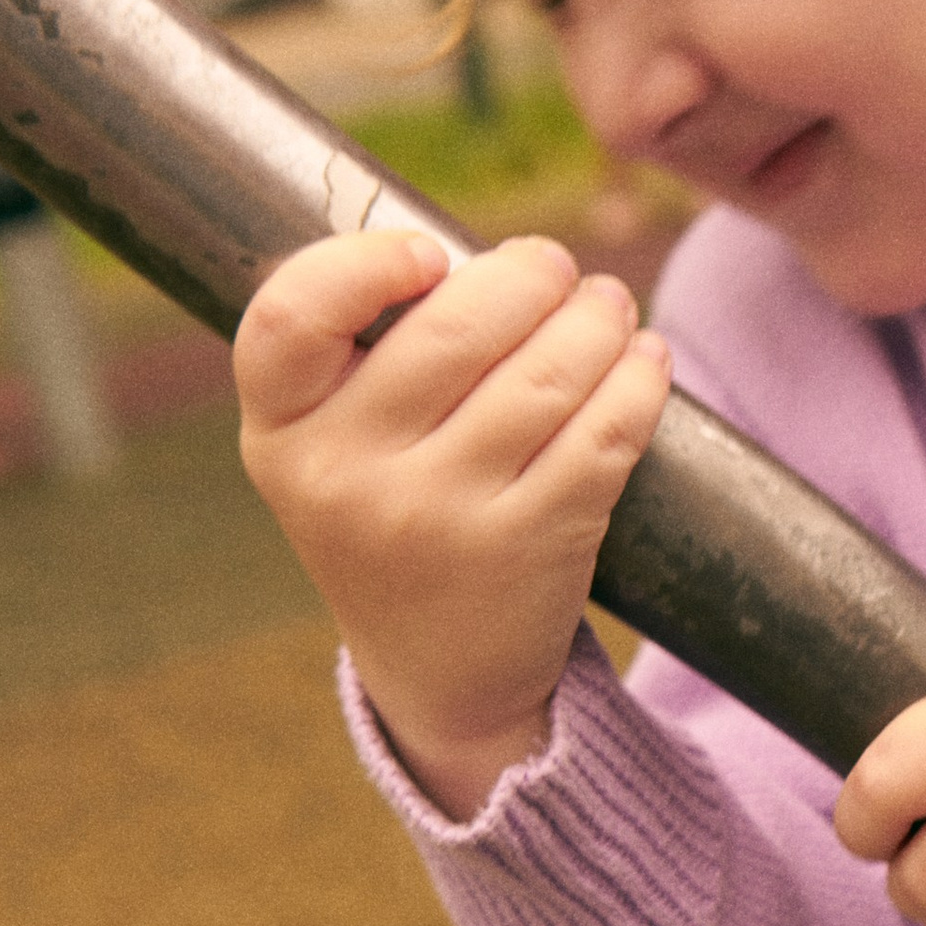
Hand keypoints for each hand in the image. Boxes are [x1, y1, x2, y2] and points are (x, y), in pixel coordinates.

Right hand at [234, 227, 671, 816]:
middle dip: (527, 276)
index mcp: (282, 433)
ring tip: (609, 305)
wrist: (438, 672)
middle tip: (556, 267)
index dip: (363, 264)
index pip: (290, 318)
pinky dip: (637, 380)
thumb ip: (366, 353)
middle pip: (453, 331)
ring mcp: (440, 519)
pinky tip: (643, 358)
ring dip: (596, 319)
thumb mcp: (333, 447)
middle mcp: (349, 479)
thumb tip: (493, 254)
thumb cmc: (390, 514)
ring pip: (545, 376)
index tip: (431, 253)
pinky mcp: (529, 547)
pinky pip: (604, 433)